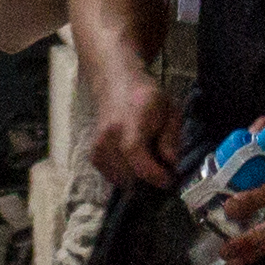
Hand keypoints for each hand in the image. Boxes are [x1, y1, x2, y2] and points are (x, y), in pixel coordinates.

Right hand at [87, 67, 185, 191]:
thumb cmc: (148, 98)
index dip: (152, 171)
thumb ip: (171, 137)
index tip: (169, 179)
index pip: (134, 151)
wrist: (117, 86)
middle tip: (162, 169)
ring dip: (137, 179)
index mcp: (131, 121)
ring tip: (148, 164)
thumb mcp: (170, 111)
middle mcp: (110, 134)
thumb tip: (170, 163)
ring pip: (120, 178)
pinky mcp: (93, 154)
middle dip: (149, 177)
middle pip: (128, 171)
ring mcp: (98, 145)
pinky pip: (110, 177)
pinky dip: (124, 177)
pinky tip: (134, 165)